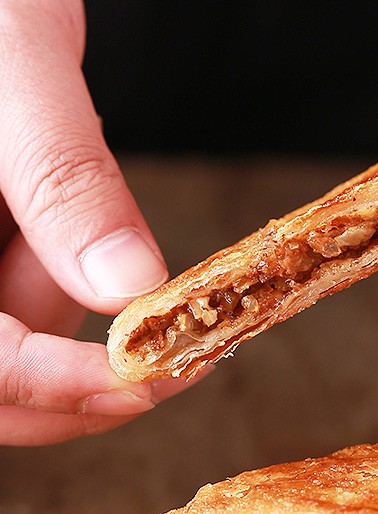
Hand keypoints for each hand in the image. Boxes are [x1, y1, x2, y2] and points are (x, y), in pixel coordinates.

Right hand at [0, 0, 194, 444]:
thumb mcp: (14, 67)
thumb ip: (62, 179)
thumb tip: (127, 284)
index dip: (57, 385)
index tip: (147, 379)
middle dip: (78, 383)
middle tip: (165, 358)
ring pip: (13, 345)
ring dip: (67, 310)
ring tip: (66, 206)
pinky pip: (17, 297)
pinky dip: (55, 278)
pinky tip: (47, 219)